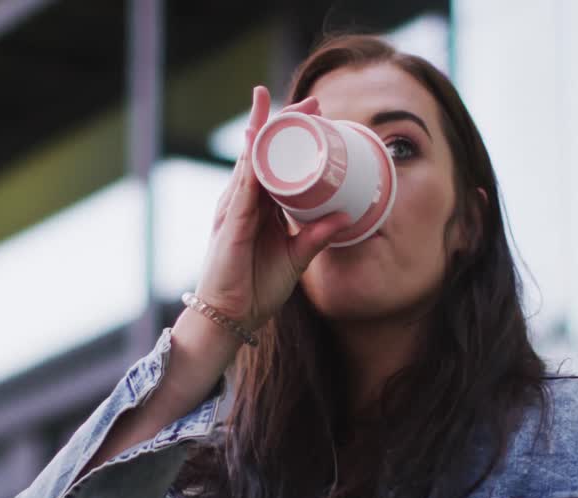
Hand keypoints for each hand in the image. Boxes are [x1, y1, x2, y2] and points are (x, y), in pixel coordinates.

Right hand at [194, 85, 352, 332]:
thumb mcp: (297, 257)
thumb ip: (318, 235)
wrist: (231, 316)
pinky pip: (243, 186)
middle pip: (263, 152)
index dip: (294, 139)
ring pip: (251, 160)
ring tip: (276, 105)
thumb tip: (347, 216)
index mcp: (260, 207)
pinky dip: (251, 163)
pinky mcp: (229, 222)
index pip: (276, 164)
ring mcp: (234, 208)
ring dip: (265, 131)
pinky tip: (258, 142)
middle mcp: (244, 201)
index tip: (316, 115)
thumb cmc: (256, 287)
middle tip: (309, 100)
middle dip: (282, 123)